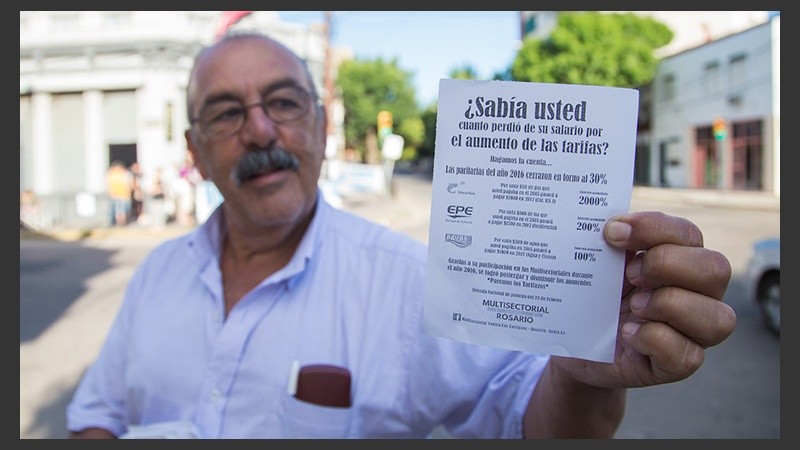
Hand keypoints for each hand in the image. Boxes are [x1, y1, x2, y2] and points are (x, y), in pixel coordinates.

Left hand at [551, 211, 736, 388]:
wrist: (573, 341)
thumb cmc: (593, 295)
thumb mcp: (598, 264)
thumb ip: (608, 241)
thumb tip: (602, 221)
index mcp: (680, 258)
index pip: (688, 234)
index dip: (653, 228)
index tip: (611, 232)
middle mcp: (697, 293)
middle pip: (716, 269)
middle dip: (668, 264)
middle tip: (629, 273)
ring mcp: (692, 332)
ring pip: (718, 318)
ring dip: (670, 304)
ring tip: (633, 305)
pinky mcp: (676, 365)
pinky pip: (688, 356)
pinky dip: (656, 340)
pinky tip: (627, 333)